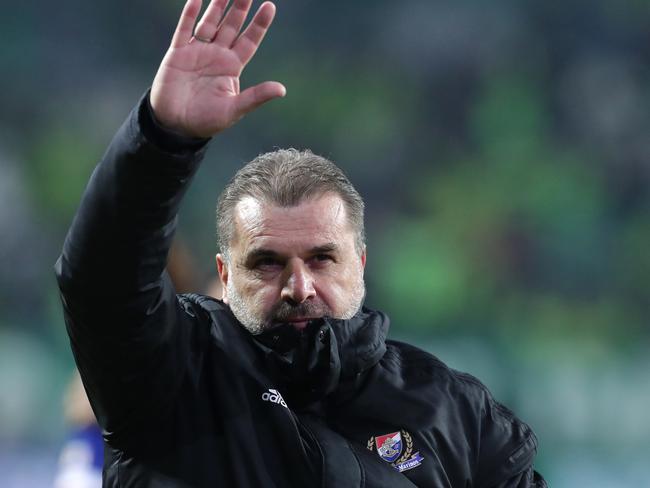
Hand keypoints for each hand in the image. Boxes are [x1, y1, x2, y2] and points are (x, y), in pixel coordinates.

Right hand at [150, 0, 285, 137]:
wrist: (176, 125)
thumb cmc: (206, 121)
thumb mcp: (234, 110)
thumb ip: (255, 97)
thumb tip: (282, 90)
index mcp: (232, 67)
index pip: (249, 41)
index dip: (259, 24)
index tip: (269, 6)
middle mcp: (217, 55)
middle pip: (232, 26)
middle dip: (240, 7)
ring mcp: (197, 52)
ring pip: (210, 23)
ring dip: (217, 5)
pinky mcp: (177, 54)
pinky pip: (184, 29)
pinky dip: (190, 14)